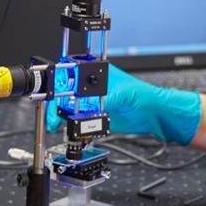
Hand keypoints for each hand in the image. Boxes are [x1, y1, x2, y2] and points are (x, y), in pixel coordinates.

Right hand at [46, 64, 201, 145]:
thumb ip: (104, 98)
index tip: (55, 98)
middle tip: (53, 116)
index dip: (60, 87)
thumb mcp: (122, 94)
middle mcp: (91, 87)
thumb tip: (89, 102)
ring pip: (69, 109)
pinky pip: (79, 121)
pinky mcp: (95, 116)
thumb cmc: (142, 95)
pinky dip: (73, 127)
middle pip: (66, 95)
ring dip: (61, 117)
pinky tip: (72, 132)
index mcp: (96, 74)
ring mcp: (92, 102)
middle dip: (57, 106)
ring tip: (56, 125)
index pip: (71, 78)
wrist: (152, 114)